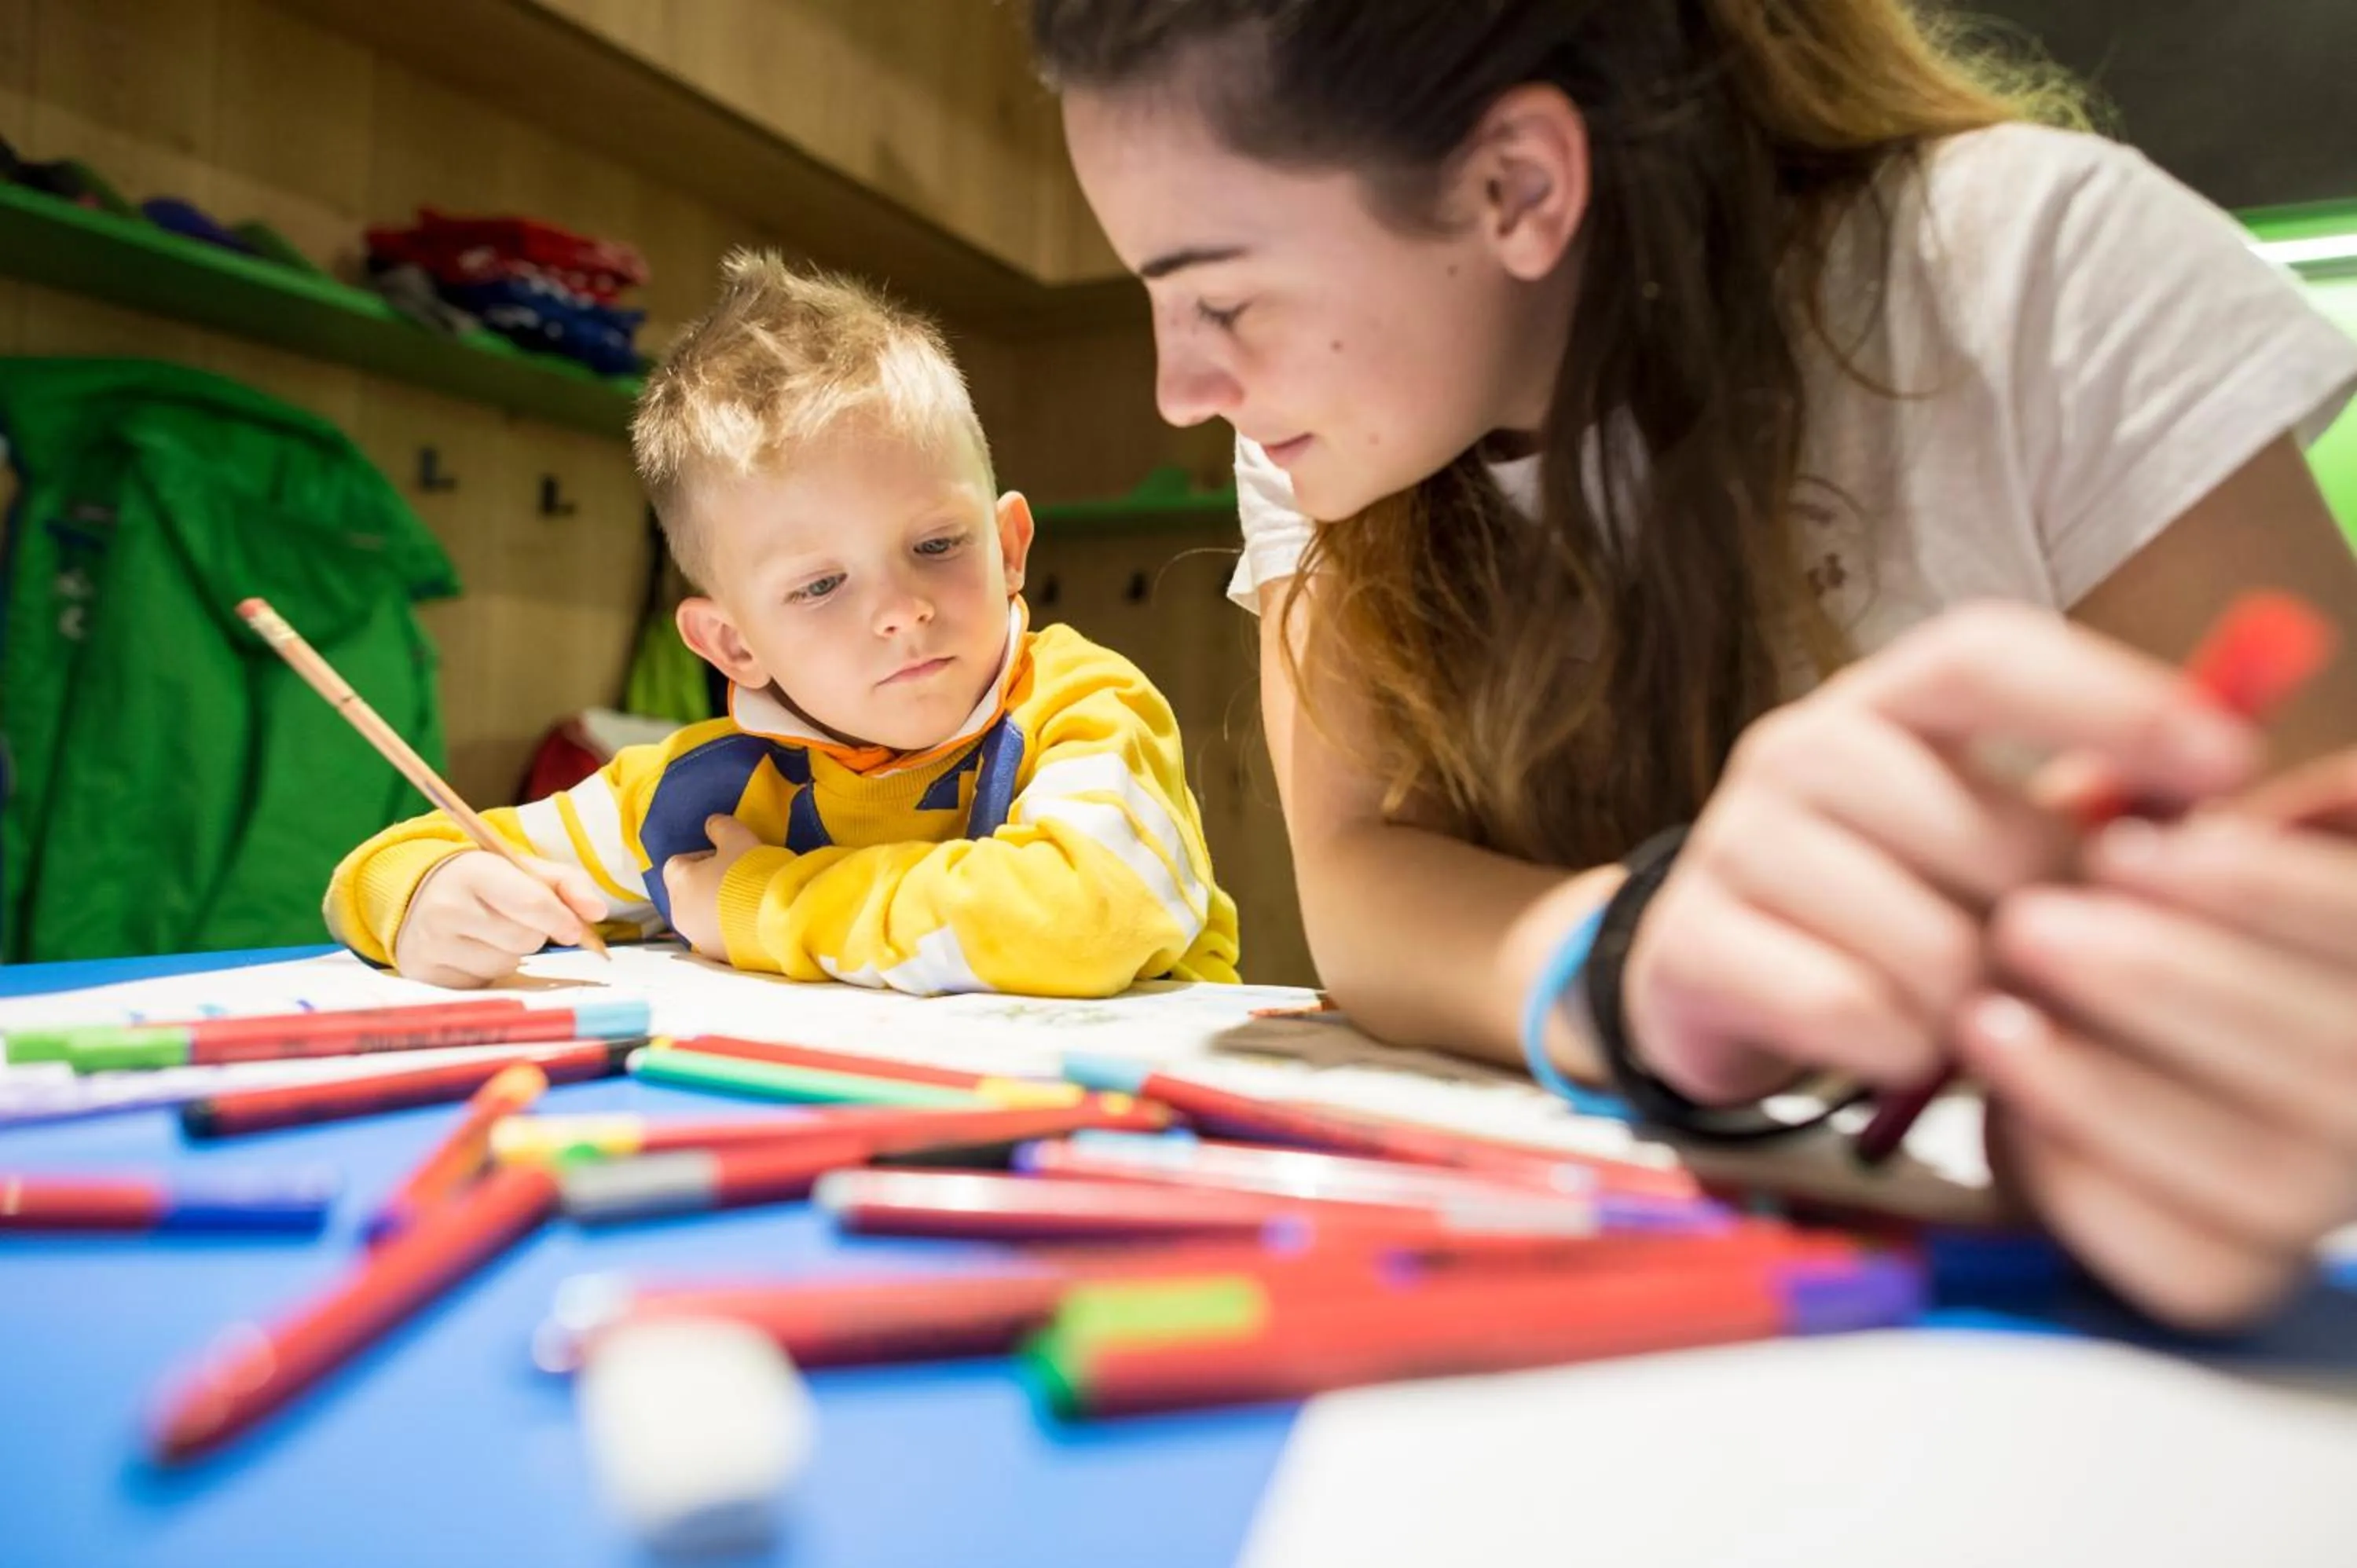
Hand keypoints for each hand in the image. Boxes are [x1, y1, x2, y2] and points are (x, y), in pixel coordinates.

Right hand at [393, 850, 605, 987]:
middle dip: (534, 932)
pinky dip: (489, 970)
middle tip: (515, 918)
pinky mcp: (426, 974)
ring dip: (511, 953)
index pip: (531, 903)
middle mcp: (447, 907)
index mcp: (474, 872)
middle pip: (525, 939)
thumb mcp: (522, 868)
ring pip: (506, 964)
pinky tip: (472, 950)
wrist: (418, 893)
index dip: (560, 919)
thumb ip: (567, 883)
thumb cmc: (482, 881)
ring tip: (489, 932)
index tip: (574, 929)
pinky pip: (484, 982)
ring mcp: (432, 944)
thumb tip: (597, 912)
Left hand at [661, 815, 763, 959]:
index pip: (677, 863)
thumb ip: (720, 827)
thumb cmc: (751, 874)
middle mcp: (679, 913)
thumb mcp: (739, 838)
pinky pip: (716, 935)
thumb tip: (711, 823)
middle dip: (707, 884)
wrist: (776, 921)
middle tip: (738, 878)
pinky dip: (727, 928)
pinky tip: (751, 921)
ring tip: (747, 902)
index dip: (701, 857)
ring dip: (716, 908)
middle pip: (687, 892)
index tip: (725, 857)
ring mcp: (696, 937)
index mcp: (679, 882)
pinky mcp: (715, 955)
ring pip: (700, 916)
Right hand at [1623, 603, 2261, 1105]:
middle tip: (2045, 966)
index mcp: (1884, 702)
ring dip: (1972, 1007)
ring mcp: (1730, 841)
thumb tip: (2214, 809)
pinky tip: (1895, 1048)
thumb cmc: (1890, 900)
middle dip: (2048, 925)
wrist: (1716, 975)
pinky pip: (1843, 1009)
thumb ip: (2089, 811)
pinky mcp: (1685, 942)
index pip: (1986, 657)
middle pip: (1986, 831)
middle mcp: (1798, 749)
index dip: (2108, 698)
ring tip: (1964, 1017)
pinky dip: (1896, 1050)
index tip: (2224, 762)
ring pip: (1924, 943)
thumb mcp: (1984, 835)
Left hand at [1953, 795, 2356, 1328]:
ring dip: (2108, 1089)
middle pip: (2338, 1065)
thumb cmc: (2128, 918)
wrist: (2055, 1033)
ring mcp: (2318, 1199)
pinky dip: (2087, 1181)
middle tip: (2028, 926)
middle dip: (2168, 987)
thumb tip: (2164, 778)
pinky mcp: (2230, 1271)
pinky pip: (2183, 1257)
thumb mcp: (2176, 850)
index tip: (2132, 848)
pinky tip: (2003, 1111)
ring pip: (2260, 1172)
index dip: (2268, 894)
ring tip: (1984, 1017)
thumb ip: (2197, 822)